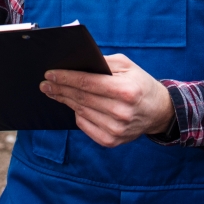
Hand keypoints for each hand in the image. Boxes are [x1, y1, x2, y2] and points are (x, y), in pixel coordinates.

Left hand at [40, 54, 175, 146]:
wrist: (158, 111)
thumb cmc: (140, 84)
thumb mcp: (126, 66)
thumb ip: (102, 62)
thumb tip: (76, 62)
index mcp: (126, 91)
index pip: (88, 83)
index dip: (66, 78)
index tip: (50, 74)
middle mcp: (121, 112)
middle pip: (81, 98)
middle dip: (60, 89)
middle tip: (45, 83)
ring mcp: (116, 129)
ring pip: (81, 111)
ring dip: (65, 101)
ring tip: (54, 92)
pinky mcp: (111, 141)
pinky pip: (84, 125)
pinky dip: (77, 113)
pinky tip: (72, 105)